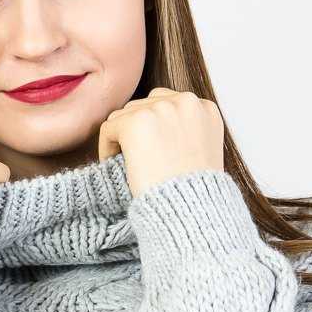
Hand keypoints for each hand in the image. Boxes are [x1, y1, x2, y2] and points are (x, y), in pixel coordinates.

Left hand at [97, 88, 225, 199]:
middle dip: (137, 130)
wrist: (190, 210)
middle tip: (134, 158)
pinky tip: (115, 165)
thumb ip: (184, 132)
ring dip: (122, 138)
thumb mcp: (201, 152)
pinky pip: (109, 127)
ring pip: (124, 115)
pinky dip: (107, 147)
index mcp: (205, 109)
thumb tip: (154, 129)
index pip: (167, 103)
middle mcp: (186, 102)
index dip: (154, 127)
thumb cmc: (195, 193)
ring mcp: (161, 109)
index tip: (148, 149)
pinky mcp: (137, 121)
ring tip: (126, 163)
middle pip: (144, 105)